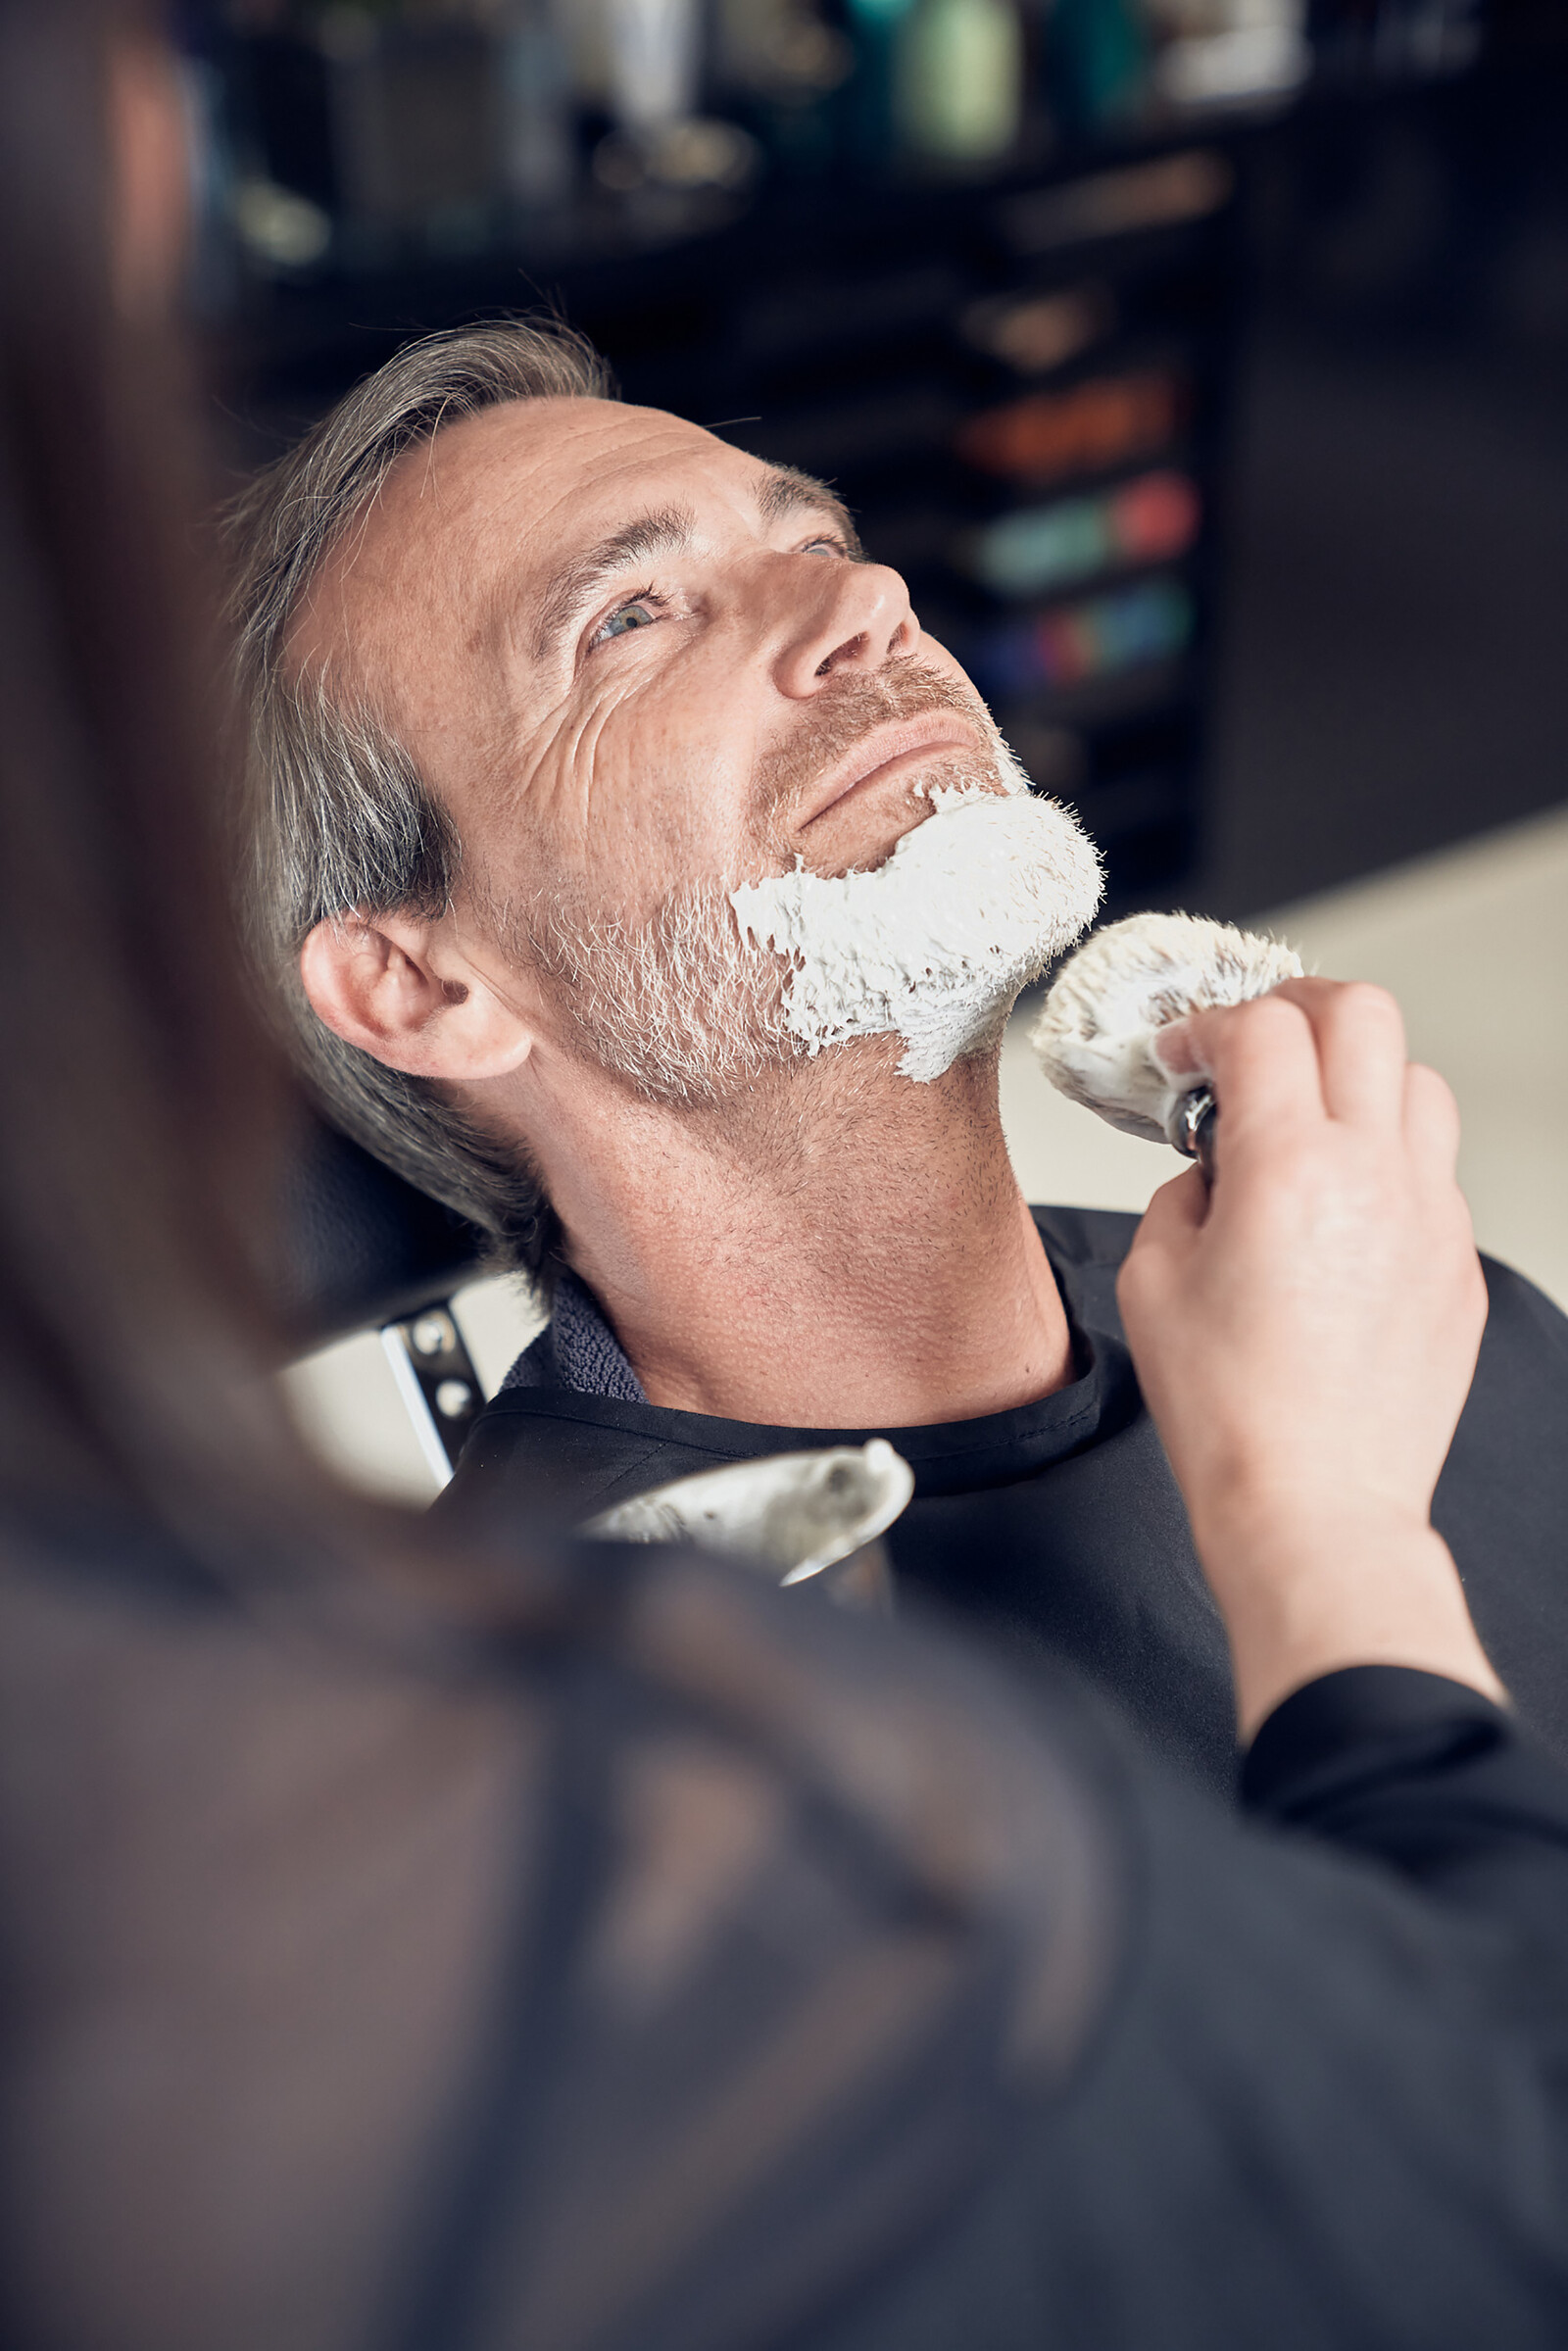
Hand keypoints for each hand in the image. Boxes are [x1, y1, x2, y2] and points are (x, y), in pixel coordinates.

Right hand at [1116, 979, 1501, 1735]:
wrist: (1314, 1504)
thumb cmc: (1234, 1415)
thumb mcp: (1153, 1282)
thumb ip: (1180, 1197)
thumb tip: (1210, 1173)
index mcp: (1289, 1170)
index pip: (1259, 1031)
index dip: (1208, 1025)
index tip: (1186, 1054)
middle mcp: (1375, 1176)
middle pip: (1361, 1014)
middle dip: (1296, 1007)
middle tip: (1254, 1042)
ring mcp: (1431, 1216)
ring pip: (1416, 1082)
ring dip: (1355, 1077)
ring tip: (1309, 1119)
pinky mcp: (1456, 1263)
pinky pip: (1433, 1170)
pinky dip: (1386, 1159)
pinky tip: (1340, 1208)